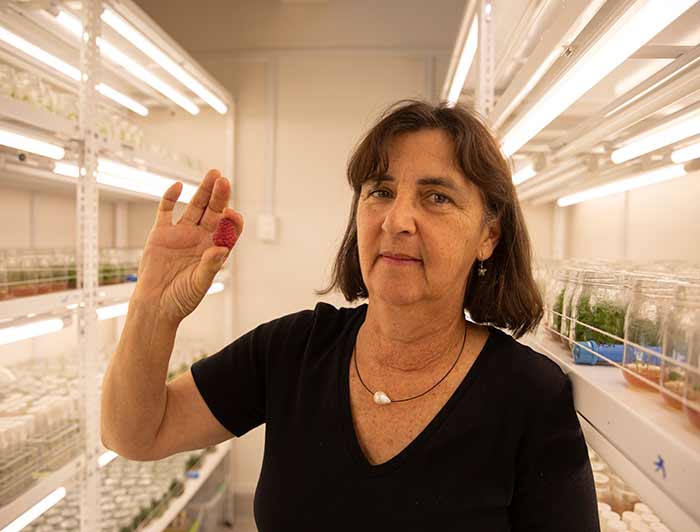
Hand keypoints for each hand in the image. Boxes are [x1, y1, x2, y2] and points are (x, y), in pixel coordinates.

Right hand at [133, 169, 243, 324]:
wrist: (154, 305)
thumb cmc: (181, 299)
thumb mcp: (199, 284)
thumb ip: (210, 266)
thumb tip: (221, 249)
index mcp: (214, 249)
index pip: (229, 229)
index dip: (232, 221)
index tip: (231, 215)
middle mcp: (200, 238)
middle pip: (214, 212)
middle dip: (220, 197)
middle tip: (224, 181)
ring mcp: (181, 233)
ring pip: (195, 206)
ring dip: (203, 191)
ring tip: (213, 174)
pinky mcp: (161, 233)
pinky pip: (166, 211)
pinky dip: (170, 198)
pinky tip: (178, 186)